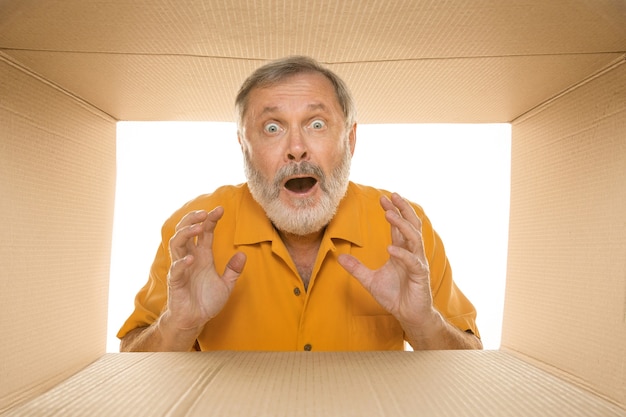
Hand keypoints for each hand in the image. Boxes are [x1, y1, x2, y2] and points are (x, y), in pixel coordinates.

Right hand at [165, 207, 246, 331]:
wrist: (194, 321)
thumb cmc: (206, 301)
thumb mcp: (226, 285)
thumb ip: (233, 270)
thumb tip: (243, 254)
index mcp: (202, 255)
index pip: (204, 232)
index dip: (211, 219)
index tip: (220, 209)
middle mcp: (190, 257)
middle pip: (185, 231)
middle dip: (193, 219)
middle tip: (205, 213)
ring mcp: (181, 268)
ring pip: (176, 243)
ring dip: (186, 232)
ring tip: (199, 226)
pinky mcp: (175, 282)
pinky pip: (176, 269)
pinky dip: (182, 262)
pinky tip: (191, 258)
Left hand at [338, 193, 436, 329]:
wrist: (409, 315)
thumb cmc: (394, 296)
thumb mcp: (370, 280)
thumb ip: (356, 268)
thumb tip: (338, 256)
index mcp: (402, 251)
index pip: (398, 226)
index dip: (392, 211)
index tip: (382, 199)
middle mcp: (412, 253)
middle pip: (411, 225)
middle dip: (402, 209)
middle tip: (391, 196)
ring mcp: (417, 263)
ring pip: (414, 238)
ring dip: (402, 225)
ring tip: (389, 214)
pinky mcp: (420, 275)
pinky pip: (412, 261)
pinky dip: (402, 254)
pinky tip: (390, 248)